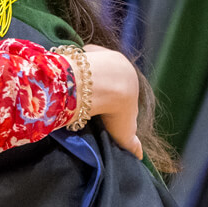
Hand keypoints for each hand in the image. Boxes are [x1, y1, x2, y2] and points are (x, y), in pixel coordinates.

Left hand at [79, 44, 142, 158]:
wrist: (108, 87)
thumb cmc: (119, 110)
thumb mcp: (127, 130)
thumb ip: (132, 142)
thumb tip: (139, 156)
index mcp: (130, 81)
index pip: (120, 89)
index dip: (111, 97)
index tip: (98, 105)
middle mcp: (119, 65)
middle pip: (107, 74)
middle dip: (97, 83)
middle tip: (83, 96)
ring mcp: (103, 56)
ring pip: (94, 64)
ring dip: (85, 73)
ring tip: (73, 86)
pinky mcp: (89, 50)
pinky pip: (81, 55)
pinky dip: (76, 62)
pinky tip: (68, 73)